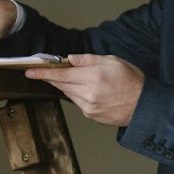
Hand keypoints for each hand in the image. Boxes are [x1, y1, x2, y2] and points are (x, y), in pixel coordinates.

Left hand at [26, 54, 143, 126]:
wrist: (144, 106)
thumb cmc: (132, 80)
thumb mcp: (112, 61)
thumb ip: (88, 59)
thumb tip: (70, 59)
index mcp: (93, 77)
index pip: (61, 75)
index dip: (43, 73)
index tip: (29, 71)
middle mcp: (88, 93)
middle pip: (61, 84)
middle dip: (51, 77)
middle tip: (43, 71)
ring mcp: (89, 107)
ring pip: (68, 93)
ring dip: (66, 85)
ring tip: (76, 78)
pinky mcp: (91, 115)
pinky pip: (77, 102)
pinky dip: (76, 94)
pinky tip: (86, 89)